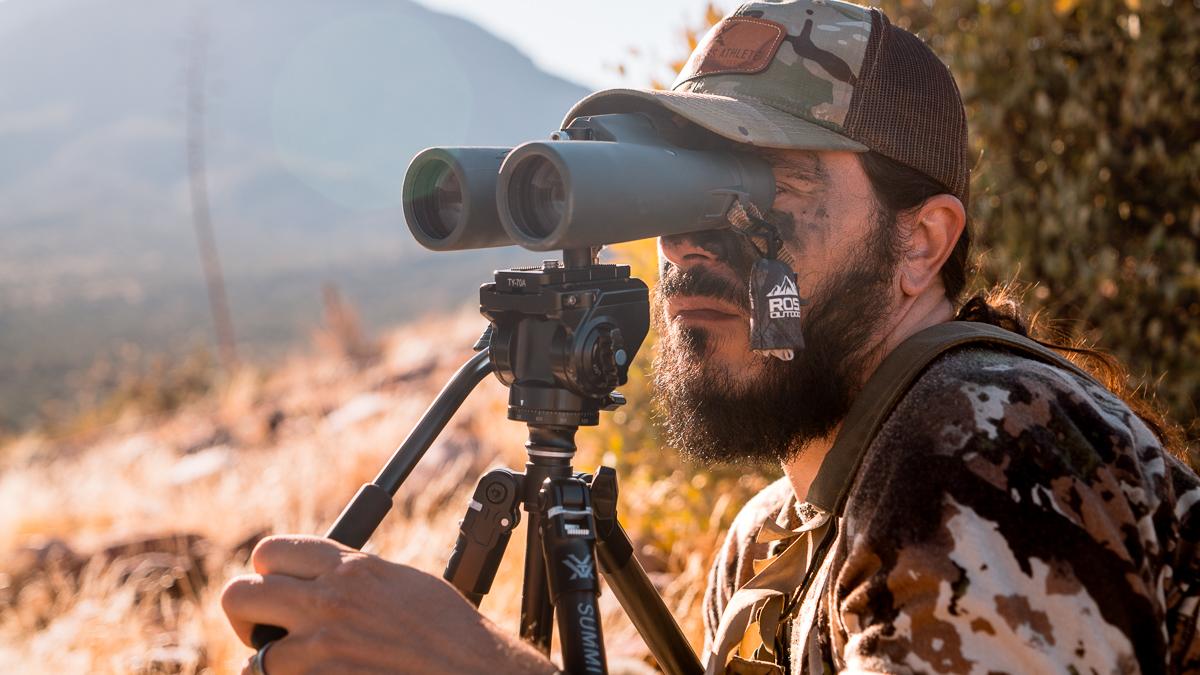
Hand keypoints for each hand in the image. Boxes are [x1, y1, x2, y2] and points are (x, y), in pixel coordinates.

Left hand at [221, 535, 556, 673]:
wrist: (473, 671)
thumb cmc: (450, 633)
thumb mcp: (404, 583)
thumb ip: (357, 575)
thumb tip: (328, 576)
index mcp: (351, 568)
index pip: (271, 552)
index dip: (269, 573)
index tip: (279, 589)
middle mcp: (328, 602)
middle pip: (239, 595)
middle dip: (247, 615)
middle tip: (270, 630)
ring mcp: (321, 649)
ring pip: (253, 656)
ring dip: (271, 664)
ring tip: (302, 667)